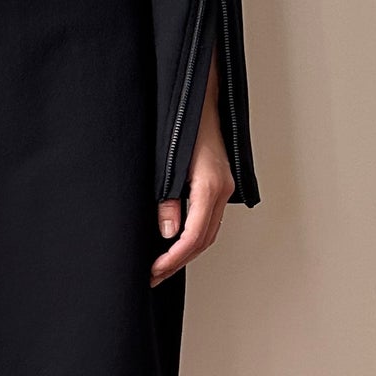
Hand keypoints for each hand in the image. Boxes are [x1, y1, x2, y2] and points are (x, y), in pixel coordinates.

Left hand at [151, 50, 232, 285]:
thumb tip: (167, 231)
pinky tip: (174, 243)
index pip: (193, 236)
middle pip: (203, 240)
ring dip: (185, 252)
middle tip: (152, 276)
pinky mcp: (219, 185)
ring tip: (161, 265)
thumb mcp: (166, 162)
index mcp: (210, 186)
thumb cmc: (180, 124)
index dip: (173, 259)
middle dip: (177, 262)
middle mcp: (221, 190)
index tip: (153, 271)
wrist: (197, 99)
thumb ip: (167, 198)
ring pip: (208, 232)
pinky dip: (193, 237)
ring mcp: (223, 188)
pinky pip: (209, 220)